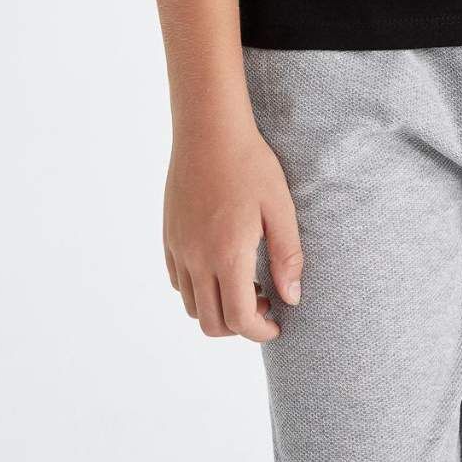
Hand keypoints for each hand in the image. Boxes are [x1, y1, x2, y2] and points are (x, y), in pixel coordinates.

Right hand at [162, 123, 303, 340]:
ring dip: (218, 307)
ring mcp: (178, 247)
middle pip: (211, 323)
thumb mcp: (280, 207)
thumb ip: (287, 256)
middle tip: (265, 302)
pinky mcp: (169, 235)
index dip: (260, 331)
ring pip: (190, 304)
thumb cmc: (250, 163)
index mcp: (227, 254)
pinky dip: (198, 288)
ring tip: (244, 281)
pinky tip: (220, 264)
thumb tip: (292, 298)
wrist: (209, 129)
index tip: (278, 324)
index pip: (239, 319)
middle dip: (240, 327)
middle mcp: (196, 257)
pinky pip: (177, 280)